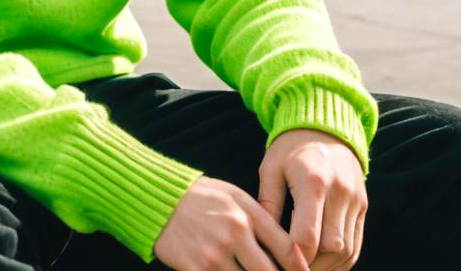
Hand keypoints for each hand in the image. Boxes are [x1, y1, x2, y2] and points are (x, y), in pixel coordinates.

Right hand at [153, 175, 310, 270]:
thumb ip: (262, 219)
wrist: (160, 199)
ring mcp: (214, 256)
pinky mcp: (195, 270)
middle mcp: (234, 235)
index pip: (287, 249)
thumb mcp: (235, 196)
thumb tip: (291, 252)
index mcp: (247, 214)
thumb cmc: (202, 197)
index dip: (300, 269)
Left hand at [258, 129, 366, 270]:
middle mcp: (339, 192)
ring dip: (327, 267)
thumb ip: (268, 204)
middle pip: (332, 248)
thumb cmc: (289, 148)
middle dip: (311, 266)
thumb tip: (263, 241)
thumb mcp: (271, 169)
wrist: (323, 126)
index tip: (277, 264)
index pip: (308, 236)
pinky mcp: (363, 206)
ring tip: (304, 268)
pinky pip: (356, 244)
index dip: (293, 259)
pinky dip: (341, 260)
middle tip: (289, 268)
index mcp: (313, 181)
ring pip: (347, 250)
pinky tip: (322, 263)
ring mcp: (355, 200)